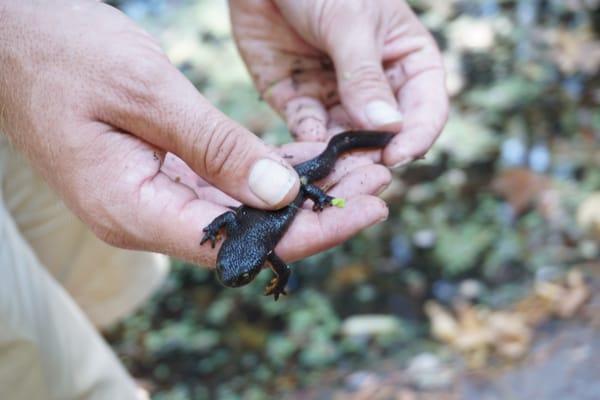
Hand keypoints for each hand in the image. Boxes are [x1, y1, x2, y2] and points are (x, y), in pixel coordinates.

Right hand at [0, 0, 387, 265]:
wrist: (14, 38)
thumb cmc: (63, 55)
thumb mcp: (147, 93)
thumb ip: (215, 146)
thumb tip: (279, 192)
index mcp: (131, 208)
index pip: (234, 242)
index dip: (304, 234)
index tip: (363, 214)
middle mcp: (143, 216)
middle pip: (244, 232)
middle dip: (313, 214)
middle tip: (375, 187)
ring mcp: (149, 197)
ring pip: (239, 210)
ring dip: (296, 194)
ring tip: (355, 174)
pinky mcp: (157, 175)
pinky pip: (222, 186)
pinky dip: (266, 174)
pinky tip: (306, 160)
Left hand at [230, 0, 448, 166]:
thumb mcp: (351, 22)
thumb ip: (365, 75)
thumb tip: (387, 126)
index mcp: (407, 61)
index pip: (426, 109)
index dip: (416, 136)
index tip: (398, 155)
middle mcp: (376, 87)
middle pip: (385, 134)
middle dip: (374, 154)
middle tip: (359, 170)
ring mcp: (337, 97)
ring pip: (346, 140)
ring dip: (340, 156)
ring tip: (332, 166)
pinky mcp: (300, 102)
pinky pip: (307, 132)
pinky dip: (306, 145)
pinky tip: (305, 149)